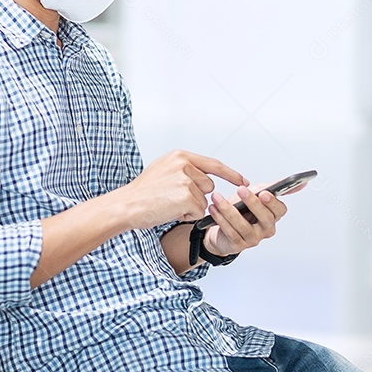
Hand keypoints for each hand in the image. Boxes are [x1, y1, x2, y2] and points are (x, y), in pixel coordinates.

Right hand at [120, 150, 247, 227]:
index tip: (244, 181)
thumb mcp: (162, 170)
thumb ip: (183, 169)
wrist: (126, 205)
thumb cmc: (142, 193)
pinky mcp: (187, 196)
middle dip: (196, 196)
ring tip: (168, 204)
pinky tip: (170, 211)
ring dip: (190, 207)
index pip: (213, 164)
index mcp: (179, 156)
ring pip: (204, 200)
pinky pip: (198, 211)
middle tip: (171, 198)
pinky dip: (186, 216)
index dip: (231, 174)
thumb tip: (204, 177)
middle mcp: (184, 164)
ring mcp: (186, 180)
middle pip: (208, 185)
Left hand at [203, 183, 288, 256]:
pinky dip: (220, 219)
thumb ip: (272, 187)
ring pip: (243, 225)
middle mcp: (265, 229)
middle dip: (253, 203)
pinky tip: (213, 209)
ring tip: (217, 197)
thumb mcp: (254, 195)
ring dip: (229, 210)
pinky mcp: (238, 245)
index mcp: (272, 216)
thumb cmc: (239, 210)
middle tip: (241, 190)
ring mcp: (253, 239)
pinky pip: (230, 232)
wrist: (219, 229)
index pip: (279, 210)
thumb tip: (300, 183)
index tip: (264, 193)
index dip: (273, 202)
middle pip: (265, 218)